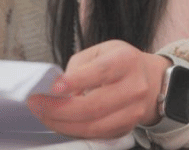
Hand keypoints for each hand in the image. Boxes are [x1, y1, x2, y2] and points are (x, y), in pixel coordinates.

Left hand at [26, 40, 171, 138]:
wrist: (151, 81)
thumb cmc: (120, 63)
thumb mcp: (101, 51)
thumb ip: (79, 67)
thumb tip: (59, 89)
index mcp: (125, 60)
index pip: (100, 72)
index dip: (75, 81)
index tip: (53, 88)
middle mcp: (134, 87)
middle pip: (94, 106)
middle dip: (60, 109)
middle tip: (37, 105)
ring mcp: (133, 111)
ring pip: (94, 126)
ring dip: (63, 124)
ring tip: (44, 115)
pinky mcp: (127, 128)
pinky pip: (97, 135)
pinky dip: (75, 131)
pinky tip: (60, 123)